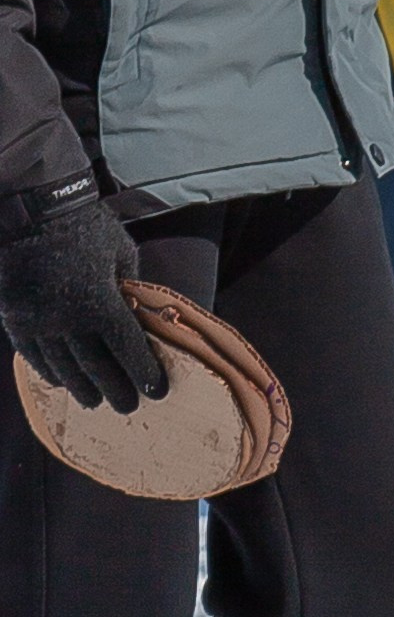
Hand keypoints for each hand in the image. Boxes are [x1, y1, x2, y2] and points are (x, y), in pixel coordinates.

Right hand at [0, 183, 165, 414]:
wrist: (32, 210)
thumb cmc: (86, 227)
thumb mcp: (122, 254)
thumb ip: (130, 289)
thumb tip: (141, 316)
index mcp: (101, 303)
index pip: (127, 349)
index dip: (143, 372)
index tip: (155, 390)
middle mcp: (68, 319)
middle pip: (96, 367)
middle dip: (115, 389)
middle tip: (128, 407)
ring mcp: (38, 322)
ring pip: (62, 367)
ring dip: (81, 387)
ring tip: (94, 401)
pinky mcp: (15, 318)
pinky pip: (32, 354)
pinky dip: (48, 371)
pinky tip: (60, 382)